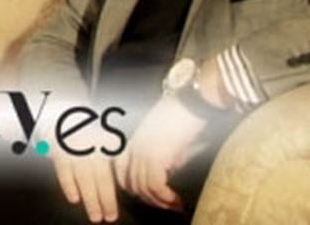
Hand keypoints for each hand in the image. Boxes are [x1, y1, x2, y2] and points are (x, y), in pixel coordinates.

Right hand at [49, 127, 120, 222]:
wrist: (62, 114)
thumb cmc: (83, 129)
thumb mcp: (100, 136)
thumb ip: (109, 156)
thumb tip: (117, 183)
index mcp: (104, 143)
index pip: (109, 175)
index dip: (111, 196)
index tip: (112, 213)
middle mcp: (92, 145)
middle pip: (100, 178)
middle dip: (104, 200)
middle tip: (106, 218)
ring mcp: (76, 146)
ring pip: (84, 177)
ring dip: (90, 198)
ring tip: (94, 215)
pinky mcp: (59, 147)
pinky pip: (64, 169)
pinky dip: (68, 184)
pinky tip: (74, 198)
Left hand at [113, 95, 205, 210]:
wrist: (189, 102)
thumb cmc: (183, 114)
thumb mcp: (169, 137)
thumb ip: (167, 153)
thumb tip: (172, 168)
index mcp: (133, 140)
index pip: (120, 169)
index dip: (131, 186)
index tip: (149, 196)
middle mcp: (134, 147)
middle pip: (130, 182)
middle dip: (148, 199)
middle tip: (166, 206)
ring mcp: (142, 151)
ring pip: (141, 187)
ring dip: (159, 202)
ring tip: (174, 206)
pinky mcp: (155, 155)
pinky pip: (154, 184)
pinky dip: (165, 197)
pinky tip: (176, 200)